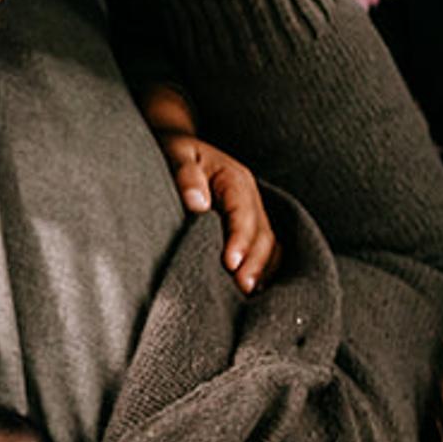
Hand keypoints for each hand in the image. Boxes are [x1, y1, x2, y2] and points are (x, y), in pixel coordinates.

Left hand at [137, 82, 281, 293]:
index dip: (240, 239)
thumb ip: (185, 175)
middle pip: (262, 233)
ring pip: (268, 243)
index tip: (231, 263)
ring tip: (248, 295)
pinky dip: (263, 267)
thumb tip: (198, 203)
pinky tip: (253, 289)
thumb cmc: (174, 151)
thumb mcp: (176, 153)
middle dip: (254, 262)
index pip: (243, 213)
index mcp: (235, 179)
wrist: (179, 147)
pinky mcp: (248, 224)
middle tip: (242, 288)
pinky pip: (265, 248)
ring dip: (262, 269)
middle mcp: (249, 197)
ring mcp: (252, 211)